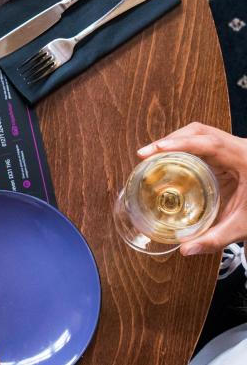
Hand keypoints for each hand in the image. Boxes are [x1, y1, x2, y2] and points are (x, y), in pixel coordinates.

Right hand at [137, 123, 246, 255]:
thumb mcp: (243, 225)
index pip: (209, 142)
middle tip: (145, 154)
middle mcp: (238, 147)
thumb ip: (215, 238)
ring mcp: (232, 149)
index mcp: (244, 157)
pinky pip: (200, 145)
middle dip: (170, 140)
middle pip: (198, 132)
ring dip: (174, 142)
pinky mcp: (226, 155)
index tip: (157, 149)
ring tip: (151, 156)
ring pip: (198, 135)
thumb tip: (185, 249)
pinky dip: (182, 150)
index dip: (181, 143)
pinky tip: (168, 161)